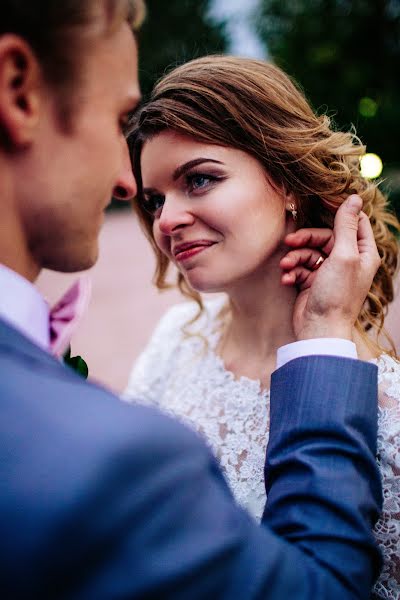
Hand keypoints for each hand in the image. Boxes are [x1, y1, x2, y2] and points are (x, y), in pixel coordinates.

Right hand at [280, 195, 380, 340]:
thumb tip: (355, 197)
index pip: (354, 221)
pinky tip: (286, 279)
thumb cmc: (336, 295)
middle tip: (290, 242)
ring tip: (286, 266)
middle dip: (305, 239)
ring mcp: (329, 272)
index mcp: (363, 253)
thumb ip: (346, 225)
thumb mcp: (344, 255)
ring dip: (295, 257)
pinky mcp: (312, 282)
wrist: (319, 330)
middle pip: (325, 235)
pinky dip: (292, 271)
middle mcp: (348, 261)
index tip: (318, 199)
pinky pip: (300, 268)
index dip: (337, 209)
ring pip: (309, 251)